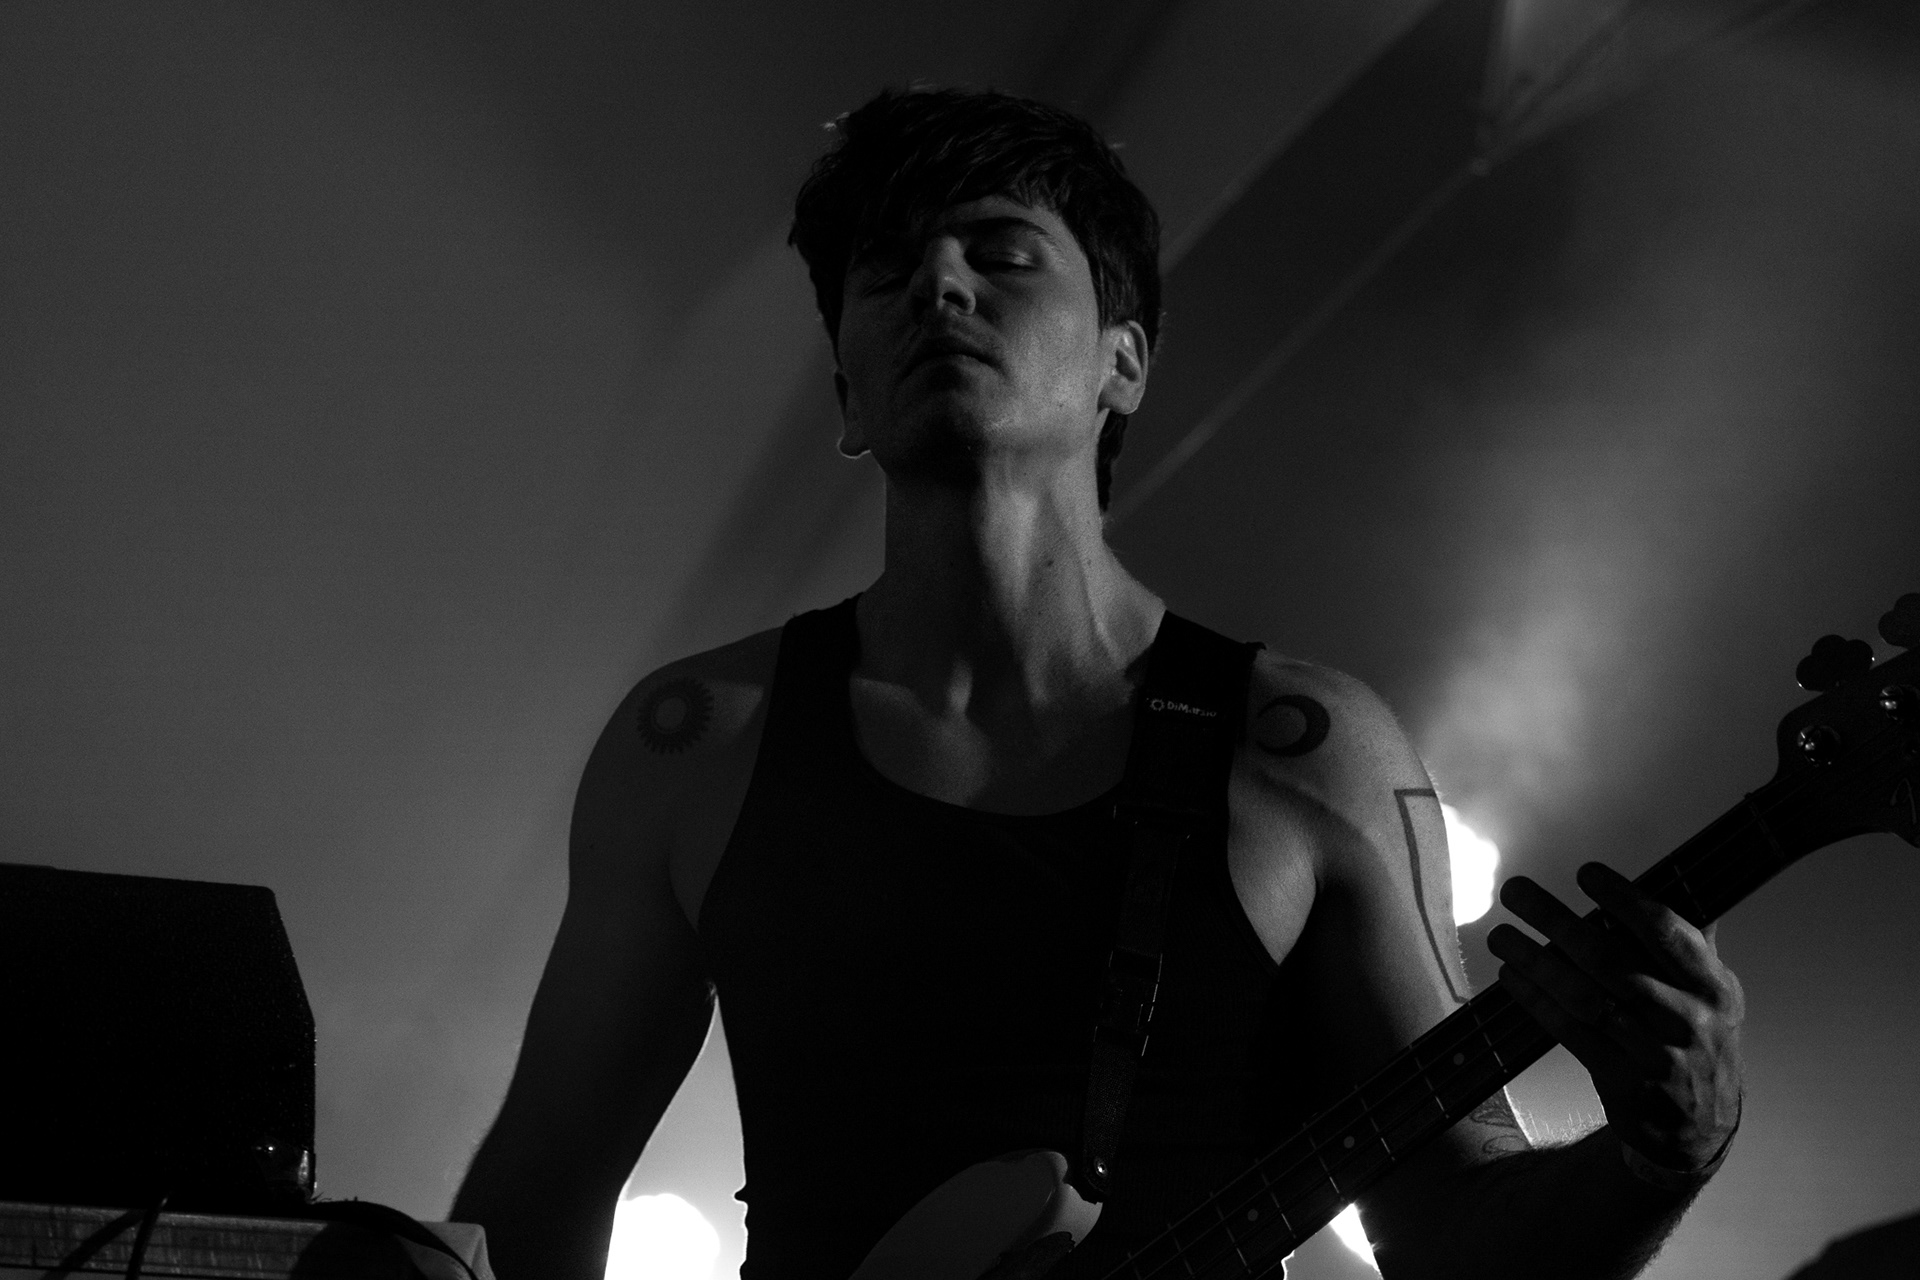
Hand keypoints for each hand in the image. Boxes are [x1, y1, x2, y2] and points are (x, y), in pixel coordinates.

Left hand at [1488, 862, 1744, 1175]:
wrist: (1701, 1130)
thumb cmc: (1695, 1041)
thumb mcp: (1712, 995)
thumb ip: (1691, 943)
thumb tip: (1680, 878)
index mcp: (1715, 986)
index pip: (1666, 931)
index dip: (1624, 898)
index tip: (1585, 873)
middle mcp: (1692, 1018)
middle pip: (1611, 960)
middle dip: (1556, 920)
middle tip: (1514, 891)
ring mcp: (1659, 1054)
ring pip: (1585, 997)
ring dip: (1535, 962)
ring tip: (1501, 935)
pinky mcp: (1627, 1082)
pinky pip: (1572, 1032)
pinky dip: (1536, 1002)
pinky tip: (1511, 977)